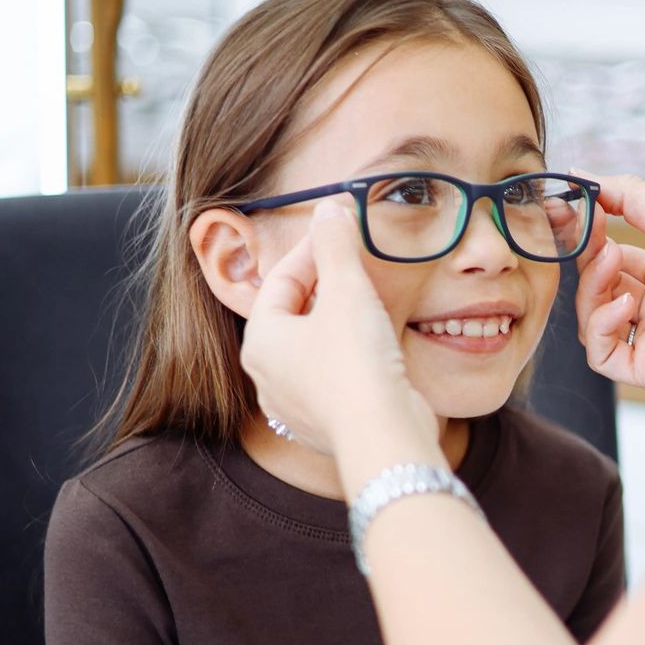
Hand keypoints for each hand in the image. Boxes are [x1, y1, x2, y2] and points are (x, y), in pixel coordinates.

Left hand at [237, 198, 432, 461]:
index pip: (281, 281)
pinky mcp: (328, 425)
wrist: (383, 436)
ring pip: (314, 347)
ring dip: (339, 321)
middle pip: (295, 314)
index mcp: (261, 343)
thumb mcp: (347, 290)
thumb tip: (330, 208)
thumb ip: (336, 245)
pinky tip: (376, 346)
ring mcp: (297, 406)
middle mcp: (269, 378)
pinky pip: (334, 377)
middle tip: (356, 264)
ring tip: (368, 302)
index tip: (341, 232)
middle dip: (326, 285)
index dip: (313, 250)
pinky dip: (351, 355)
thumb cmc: (355, 364)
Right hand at [575, 172, 644, 394]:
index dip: (588, 239)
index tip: (566, 210)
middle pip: (597, 291)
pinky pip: (603, 356)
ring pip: (592, 322)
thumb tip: (580, 174)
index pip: (610, 261)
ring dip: (593, 288)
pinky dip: (601, 325)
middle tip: (593, 232)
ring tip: (614, 260)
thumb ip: (627, 196)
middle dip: (588, 260)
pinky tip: (625, 303)